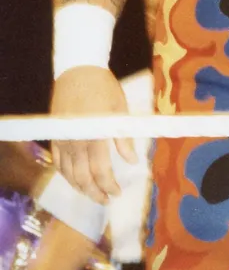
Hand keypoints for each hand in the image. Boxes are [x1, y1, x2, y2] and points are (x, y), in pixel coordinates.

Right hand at [51, 67, 136, 203]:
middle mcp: (76, 142)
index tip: (117, 192)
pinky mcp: (56, 135)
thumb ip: (123, 137)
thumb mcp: (120, 109)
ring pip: (68, 174)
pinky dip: (65, 175)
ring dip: (80, 187)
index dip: (108, 185)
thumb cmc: (103, 87)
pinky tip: (74, 179)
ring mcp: (63, 140)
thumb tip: (132, 161)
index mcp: (94, 136)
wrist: (78, 70)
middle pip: (82, 178)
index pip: (100, 171)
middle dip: (95, 192)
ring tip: (92, 194)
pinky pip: (57, 162)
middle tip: (106, 199)